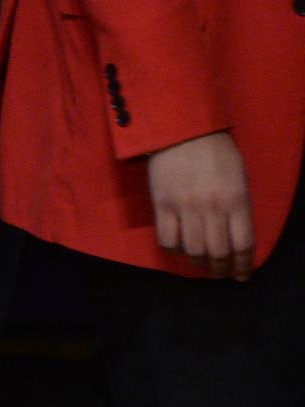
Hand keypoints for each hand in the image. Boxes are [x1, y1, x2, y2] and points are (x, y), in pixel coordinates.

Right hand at [145, 130, 253, 278]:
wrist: (182, 131)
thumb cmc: (217, 152)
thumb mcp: (240, 178)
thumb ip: (239, 206)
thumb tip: (234, 234)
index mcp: (237, 200)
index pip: (243, 244)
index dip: (243, 264)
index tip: (241, 275)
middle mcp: (213, 208)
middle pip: (218, 252)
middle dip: (221, 268)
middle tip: (221, 273)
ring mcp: (186, 208)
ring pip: (193, 250)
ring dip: (198, 263)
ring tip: (200, 263)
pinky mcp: (162, 206)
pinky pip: (167, 240)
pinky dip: (174, 250)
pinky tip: (179, 248)